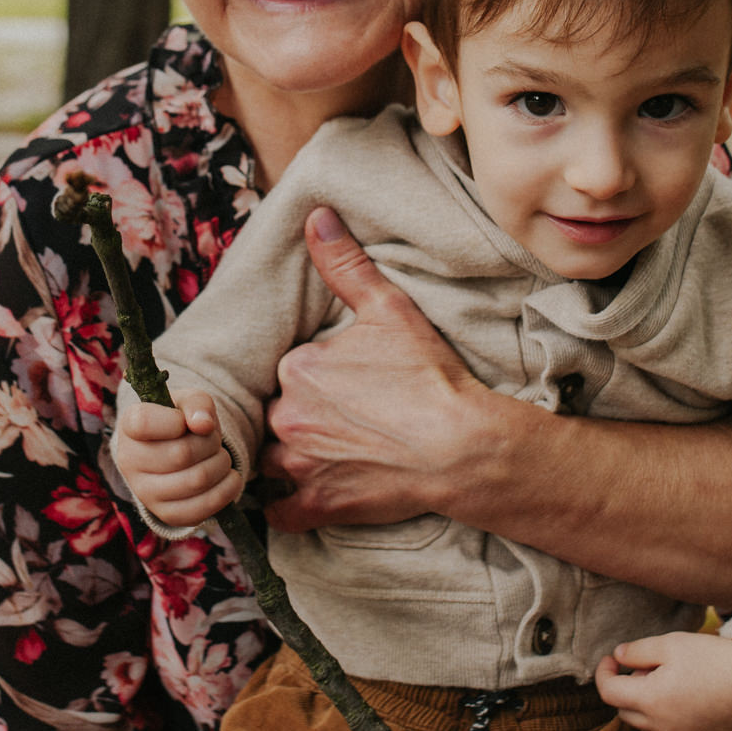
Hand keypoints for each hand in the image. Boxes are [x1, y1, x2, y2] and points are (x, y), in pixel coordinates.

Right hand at [112, 391, 240, 528]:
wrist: (174, 450)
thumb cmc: (179, 420)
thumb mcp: (188, 402)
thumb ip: (197, 403)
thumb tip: (204, 425)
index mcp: (129, 426)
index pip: (144, 423)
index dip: (174, 421)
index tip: (184, 422)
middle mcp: (129, 461)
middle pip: (183, 454)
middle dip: (210, 443)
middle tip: (212, 440)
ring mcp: (144, 492)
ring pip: (197, 480)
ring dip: (221, 464)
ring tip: (219, 457)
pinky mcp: (165, 514)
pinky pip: (203, 507)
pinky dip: (227, 489)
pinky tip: (228, 477)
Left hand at [256, 206, 487, 532]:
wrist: (462, 445)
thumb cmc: (428, 377)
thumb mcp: (390, 309)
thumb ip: (346, 265)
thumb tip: (316, 218)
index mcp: (299, 367)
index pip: (288, 371)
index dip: (310, 377)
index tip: (339, 383)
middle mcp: (288, 415)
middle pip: (274, 413)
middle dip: (295, 416)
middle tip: (334, 419)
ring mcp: (300, 464)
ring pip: (269, 460)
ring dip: (286, 458)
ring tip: (317, 454)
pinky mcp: (317, 505)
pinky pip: (278, 512)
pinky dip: (284, 506)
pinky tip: (299, 498)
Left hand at [594, 632, 731, 730]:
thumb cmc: (713, 657)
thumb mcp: (670, 643)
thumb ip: (637, 651)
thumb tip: (618, 656)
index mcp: (651, 701)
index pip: (608, 692)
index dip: (603, 673)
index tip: (611, 659)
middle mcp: (664, 728)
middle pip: (625, 712)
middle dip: (626, 689)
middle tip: (647, 666)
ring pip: (646, 728)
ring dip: (645, 707)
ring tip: (669, 682)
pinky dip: (667, 721)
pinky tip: (685, 700)